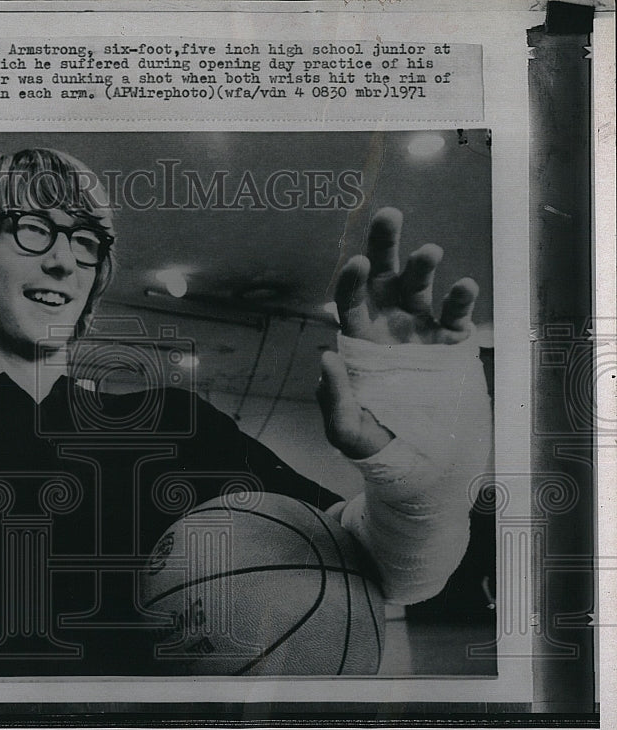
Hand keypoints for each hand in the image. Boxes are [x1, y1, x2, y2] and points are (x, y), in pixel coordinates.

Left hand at [317, 207, 478, 458]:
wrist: (421, 457)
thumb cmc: (375, 441)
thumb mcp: (346, 429)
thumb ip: (334, 398)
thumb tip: (324, 357)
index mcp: (358, 338)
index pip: (350, 300)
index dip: (352, 280)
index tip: (357, 262)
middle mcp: (388, 324)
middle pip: (383, 275)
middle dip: (385, 244)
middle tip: (389, 214)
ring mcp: (421, 328)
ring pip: (420, 286)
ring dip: (424, 265)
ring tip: (430, 252)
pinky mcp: (452, 342)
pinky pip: (455, 314)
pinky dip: (461, 298)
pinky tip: (464, 286)